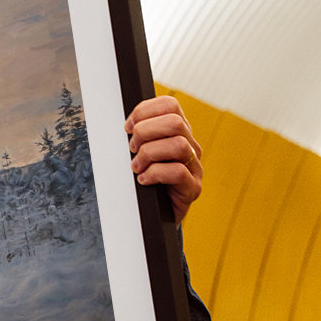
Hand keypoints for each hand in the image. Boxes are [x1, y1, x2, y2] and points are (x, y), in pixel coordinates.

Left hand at [125, 95, 202, 223]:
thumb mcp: (140, 152)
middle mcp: (190, 146)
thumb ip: (138, 135)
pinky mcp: (193, 188)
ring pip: (178, 145)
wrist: (155, 214)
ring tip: (136, 166)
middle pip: (174, 122)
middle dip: (145, 132)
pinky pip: (178, 172)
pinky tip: (143, 180)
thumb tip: (126, 125)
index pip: (170, 105)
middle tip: (132, 148)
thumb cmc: (145, 179)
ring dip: (149, 154)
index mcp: (178, 132)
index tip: (128, 127)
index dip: (145, 111)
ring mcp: (194, 167)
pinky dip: (154, 174)